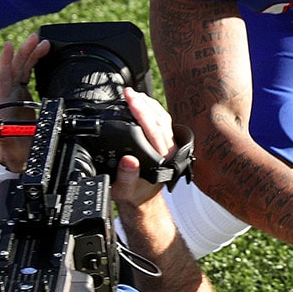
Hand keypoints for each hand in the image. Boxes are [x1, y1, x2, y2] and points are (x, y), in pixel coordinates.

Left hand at [0, 33, 49, 173]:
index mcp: (2, 103)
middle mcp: (7, 95)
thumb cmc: (12, 150)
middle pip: (15, 67)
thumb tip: (5, 130)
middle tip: (36, 39)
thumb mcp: (9, 146)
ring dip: (31, 53)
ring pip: (22, 68)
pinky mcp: (22, 94)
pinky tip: (42, 53)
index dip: (6, 62)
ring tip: (43, 42)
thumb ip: (6, 138)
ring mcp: (14, 93)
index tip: (9, 46)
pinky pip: (27, 73)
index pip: (3, 77)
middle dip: (25, 51)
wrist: (16, 156)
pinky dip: (34, 62)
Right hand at [111, 88, 176, 209]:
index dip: (142, 113)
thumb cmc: (133, 194)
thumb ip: (126, 177)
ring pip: (163, 118)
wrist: (142, 199)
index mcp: (162, 161)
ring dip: (149, 103)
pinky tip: (141, 102)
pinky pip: (162, 120)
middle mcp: (168, 151)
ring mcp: (168, 145)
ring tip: (133, 93)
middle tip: (128, 92)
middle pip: (160, 120)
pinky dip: (152, 108)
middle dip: (144, 103)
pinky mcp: (165, 142)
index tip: (131, 100)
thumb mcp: (124, 191)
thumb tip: (129, 161)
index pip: (154, 131)